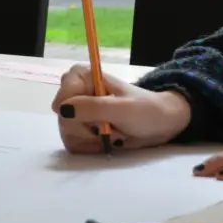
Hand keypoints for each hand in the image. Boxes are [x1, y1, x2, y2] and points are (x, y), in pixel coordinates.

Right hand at [52, 64, 191, 153]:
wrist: (161, 124)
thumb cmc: (145, 110)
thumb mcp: (122, 109)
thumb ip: (92, 108)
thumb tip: (61, 110)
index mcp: (80, 77)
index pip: (61, 100)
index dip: (79, 116)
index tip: (101, 122)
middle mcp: (74, 92)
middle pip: (63, 118)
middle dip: (89, 129)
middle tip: (110, 128)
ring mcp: (76, 111)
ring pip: (67, 133)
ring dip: (92, 139)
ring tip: (113, 133)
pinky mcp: (80, 127)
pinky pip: (73, 142)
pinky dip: (92, 146)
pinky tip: (107, 140)